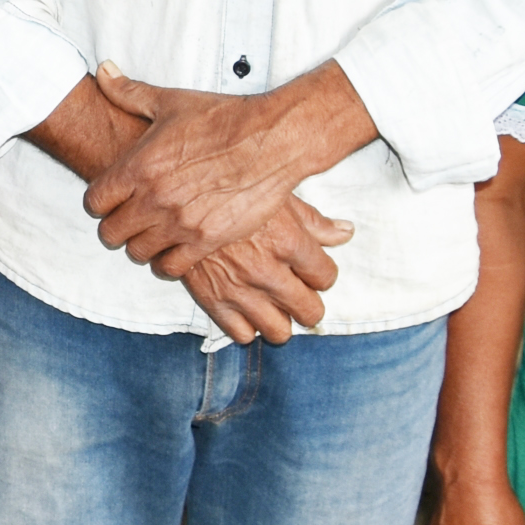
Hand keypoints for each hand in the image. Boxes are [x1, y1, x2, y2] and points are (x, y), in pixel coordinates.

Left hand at [84, 64, 358, 284]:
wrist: (272, 139)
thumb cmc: (223, 118)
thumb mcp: (171, 102)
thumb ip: (129, 92)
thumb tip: (103, 71)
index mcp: (139, 166)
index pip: (94, 202)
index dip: (100, 202)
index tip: (112, 199)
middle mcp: (154, 198)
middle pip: (111, 233)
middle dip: (117, 227)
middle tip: (131, 220)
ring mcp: (179, 222)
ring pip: (138, 252)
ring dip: (142, 245)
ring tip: (153, 234)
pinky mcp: (207, 239)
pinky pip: (171, 267)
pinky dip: (169, 262)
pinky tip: (176, 248)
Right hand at [160, 199, 352, 342]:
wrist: (176, 193)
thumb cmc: (231, 190)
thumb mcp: (276, 197)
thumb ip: (314, 222)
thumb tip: (347, 233)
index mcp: (288, 240)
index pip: (326, 276)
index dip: (321, 273)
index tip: (311, 269)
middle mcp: (267, 270)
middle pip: (310, 311)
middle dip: (307, 303)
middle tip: (297, 291)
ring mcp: (239, 289)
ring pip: (280, 332)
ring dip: (281, 320)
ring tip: (273, 303)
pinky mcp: (212, 300)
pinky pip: (242, 334)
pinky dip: (248, 326)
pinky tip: (245, 306)